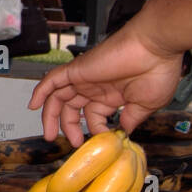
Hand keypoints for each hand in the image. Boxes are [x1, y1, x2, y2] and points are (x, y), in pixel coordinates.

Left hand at [28, 24, 183, 145]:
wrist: (156, 48)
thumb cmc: (158, 71)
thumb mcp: (146, 105)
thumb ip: (132, 119)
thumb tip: (124, 132)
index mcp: (112, 96)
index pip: (94, 117)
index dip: (95, 131)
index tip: (103, 142)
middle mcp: (96, 87)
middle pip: (72, 109)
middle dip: (69, 128)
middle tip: (72, 144)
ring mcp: (86, 78)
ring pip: (58, 98)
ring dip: (50, 117)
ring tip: (50, 135)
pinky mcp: (78, 69)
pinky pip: (52, 80)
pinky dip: (40, 91)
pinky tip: (33, 105)